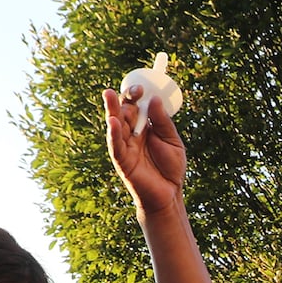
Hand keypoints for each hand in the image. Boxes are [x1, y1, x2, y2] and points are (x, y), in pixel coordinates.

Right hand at [104, 86, 186, 215]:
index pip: (135, 106)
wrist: (169, 194)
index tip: (142, 87)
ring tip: (109, 95)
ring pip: (115, 126)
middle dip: (125, 99)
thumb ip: (163, 122)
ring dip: (112, 110)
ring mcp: (125, 147)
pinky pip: (115, 146)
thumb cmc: (171, 168)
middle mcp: (131, 135)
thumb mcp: (172, 140)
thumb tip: (154, 99)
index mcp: (143, 128)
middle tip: (133, 90)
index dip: (136, 95)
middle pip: (123, 112)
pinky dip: (113, 134)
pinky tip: (112, 121)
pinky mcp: (122, 161)